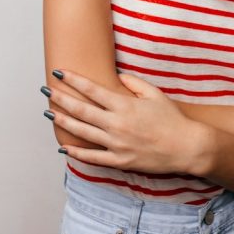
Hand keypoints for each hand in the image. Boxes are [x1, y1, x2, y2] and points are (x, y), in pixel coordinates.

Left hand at [46, 69, 210, 174]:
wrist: (187, 147)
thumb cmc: (173, 119)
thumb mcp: (155, 94)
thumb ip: (134, 84)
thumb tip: (118, 78)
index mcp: (124, 106)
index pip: (92, 90)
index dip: (74, 80)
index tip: (59, 72)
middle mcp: (116, 124)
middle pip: (81, 110)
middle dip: (61, 99)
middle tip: (46, 90)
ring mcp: (116, 144)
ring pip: (82, 132)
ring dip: (63, 122)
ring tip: (49, 114)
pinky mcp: (119, 161)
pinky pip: (93, 157)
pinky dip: (77, 153)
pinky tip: (64, 147)